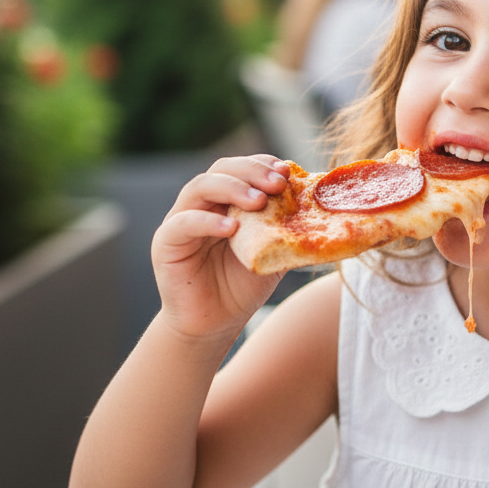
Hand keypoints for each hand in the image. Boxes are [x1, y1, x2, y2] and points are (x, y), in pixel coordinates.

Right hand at [151, 154, 289, 341]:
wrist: (216, 323)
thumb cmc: (243, 285)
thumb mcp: (274, 252)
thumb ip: (289, 229)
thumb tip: (322, 209)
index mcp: (227, 200)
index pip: (242, 168)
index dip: (263, 164)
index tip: (287, 171)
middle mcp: (202, 204)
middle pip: (221, 170)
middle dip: (251, 171)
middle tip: (277, 183)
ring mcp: (181, 220)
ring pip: (200, 188)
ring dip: (232, 188)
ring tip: (259, 201)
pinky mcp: (166, 243)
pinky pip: (183, 223)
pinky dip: (207, 221)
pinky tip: (231, 227)